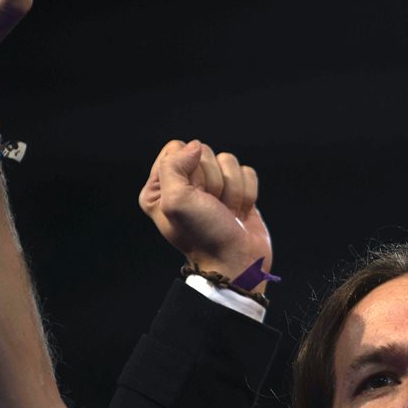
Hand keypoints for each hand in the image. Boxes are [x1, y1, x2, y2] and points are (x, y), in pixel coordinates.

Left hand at [139, 141, 272, 288]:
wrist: (236, 261)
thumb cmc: (203, 235)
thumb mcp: (176, 202)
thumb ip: (173, 166)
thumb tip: (195, 146)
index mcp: (160, 186)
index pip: (177, 148)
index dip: (191, 170)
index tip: (195, 197)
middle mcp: (184, 184)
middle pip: (205, 152)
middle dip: (214, 181)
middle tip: (212, 207)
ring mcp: (212, 188)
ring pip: (229, 161)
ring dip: (232, 190)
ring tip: (226, 213)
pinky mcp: (236, 191)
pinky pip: (247, 172)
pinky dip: (247, 193)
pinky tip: (238, 213)